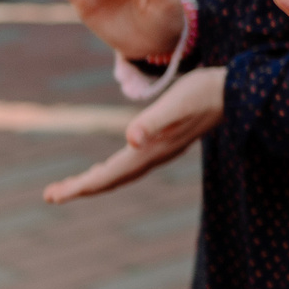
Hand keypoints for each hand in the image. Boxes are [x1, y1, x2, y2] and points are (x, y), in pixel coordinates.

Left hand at [45, 66, 221, 201]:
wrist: (236, 92)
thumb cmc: (203, 92)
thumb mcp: (175, 102)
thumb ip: (153, 122)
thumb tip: (130, 139)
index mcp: (150, 151)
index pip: (107, 175)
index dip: (79, 186)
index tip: (52, 197)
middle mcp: (154, 156)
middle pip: (111, 179)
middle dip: (82, 188)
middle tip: (51, 196)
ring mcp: (162, 151)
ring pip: (122, 173)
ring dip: (97, 180)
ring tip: (75, 185)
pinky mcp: (167, 142)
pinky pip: (132, 164)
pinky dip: (114, 169)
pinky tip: (114, 163)